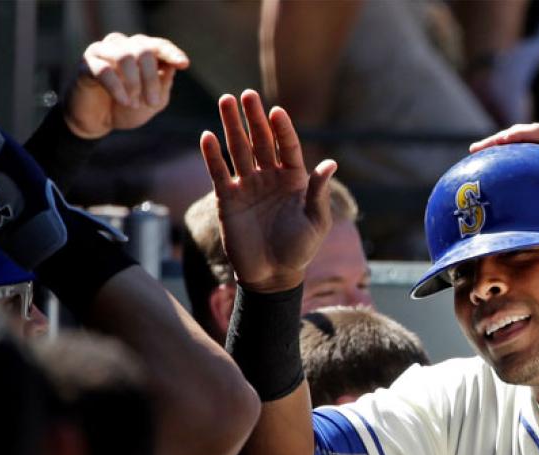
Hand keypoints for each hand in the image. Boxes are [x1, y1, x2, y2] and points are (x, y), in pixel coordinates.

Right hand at [64, 32, 189, 138]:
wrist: (99, 122)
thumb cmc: (129, 108)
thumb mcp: (154, 102)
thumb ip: (163, 85)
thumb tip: (171, 68)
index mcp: (141, 51)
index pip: (159, 45)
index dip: (172, 53)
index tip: (184, 64)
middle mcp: (122, 45)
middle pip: (143, 50)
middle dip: (151, 79)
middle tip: (152, 102)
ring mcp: (102, 52)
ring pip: (124, 56)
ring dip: (134, 84)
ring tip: (133, 104)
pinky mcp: (86, 64)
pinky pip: (105, 70)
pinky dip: (118, 88)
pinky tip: (124, 101)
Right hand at [200, 90, 336, 292]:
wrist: (272, 276)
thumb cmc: (300, 250)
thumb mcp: (316, 222)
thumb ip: (318, 192)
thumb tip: (330, 163)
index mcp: (295, 180)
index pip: (288, 147)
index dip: (282, 129)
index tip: (276, 110)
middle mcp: (271, 178)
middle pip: (261, 141)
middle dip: (253, 118)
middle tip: (246, 94)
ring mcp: (249, 186)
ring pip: (239, 150)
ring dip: (232, 127)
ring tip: (225, 101)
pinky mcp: (229, 199)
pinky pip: (220, 173)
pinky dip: (213, 156)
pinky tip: (207, 136)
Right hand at [469, 120, 538, 185]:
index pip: (531, 132)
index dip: (507, 138)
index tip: (486, 146)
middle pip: (523, 134)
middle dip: (498, 142)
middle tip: (474, 152)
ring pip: (528, 143)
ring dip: (507, 149)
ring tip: (486, 161)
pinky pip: (537, 152)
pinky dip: (521, 158)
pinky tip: (512, 173)